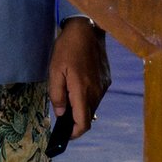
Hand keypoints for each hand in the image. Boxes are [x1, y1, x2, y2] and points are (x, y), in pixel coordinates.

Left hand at [47, 19, 110, 139]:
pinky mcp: (106, 79)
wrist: (88, 28)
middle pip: (88, 116)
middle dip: (75, 119)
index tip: (65, 133)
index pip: (83, 123)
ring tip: (68, 92)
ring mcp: (103, 85)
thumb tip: (61, 113)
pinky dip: (87, 96)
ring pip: (92, 106)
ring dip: (81, 106)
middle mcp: (96, 91)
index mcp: (82, 90)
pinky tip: (78, 82)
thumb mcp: (55, 70)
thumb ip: (57, 94)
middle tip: (62, 110)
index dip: (74, 133)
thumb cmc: (67, 48)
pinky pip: (97, 95)